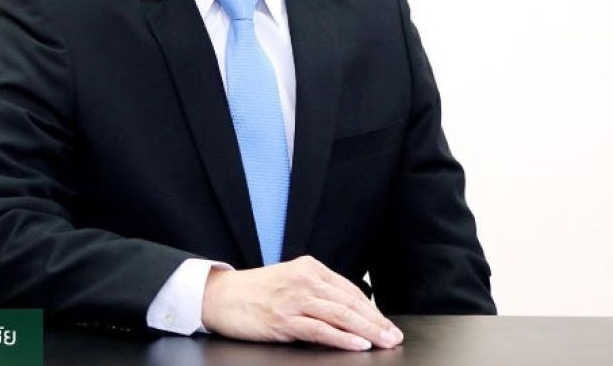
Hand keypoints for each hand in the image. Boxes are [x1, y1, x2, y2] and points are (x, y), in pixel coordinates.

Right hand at [200, 255, 402, 350]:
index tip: (385, 323)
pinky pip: (321, 330)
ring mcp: (294, 299)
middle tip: (393, 335)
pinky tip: (358, 344)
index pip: (349, 290)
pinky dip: (343, 338)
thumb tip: (346, 312)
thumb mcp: (289, 281)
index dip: (371, 309)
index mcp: (309, 268)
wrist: (220, 296)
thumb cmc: (253, 292)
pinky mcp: (285, 319)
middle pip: (349, 303)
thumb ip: (315, 291)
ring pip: (340, 316)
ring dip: (367, 331)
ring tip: (383, 342)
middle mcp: (304, 280)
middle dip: (376, 321)